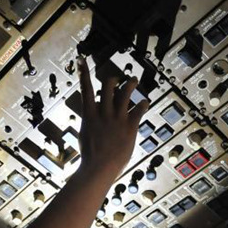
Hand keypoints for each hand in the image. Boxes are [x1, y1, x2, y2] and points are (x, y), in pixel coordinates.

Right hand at [76, 56, 149, 178]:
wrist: (98, 168)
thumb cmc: (90, 157)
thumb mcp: (85, 136)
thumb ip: (91, 124)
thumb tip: (92, 120)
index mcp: (89, 114)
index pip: (85, 88)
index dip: (83, 71)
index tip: (81, 59)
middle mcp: (103, 112)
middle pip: (108, 85)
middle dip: (113, 79)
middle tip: (117, 79)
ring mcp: (117, 118)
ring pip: (125, 92)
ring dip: (130, 83)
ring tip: (133, 80)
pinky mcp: (130, 126)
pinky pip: (138, 109)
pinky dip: (143, 104)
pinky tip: (146, 102)